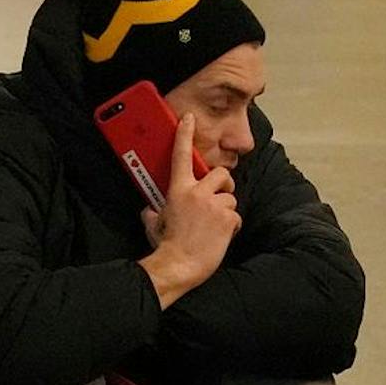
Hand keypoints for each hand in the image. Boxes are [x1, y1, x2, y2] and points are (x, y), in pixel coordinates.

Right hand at [139, 114, 238, 306]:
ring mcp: (214, 205)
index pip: (181, 155)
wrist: (179, 265)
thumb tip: (150, 211)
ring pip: (230, 198)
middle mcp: (197, 193)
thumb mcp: (154, 224)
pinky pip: (235, 217)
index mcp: (178, 190)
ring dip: (226, 211)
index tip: (189, 119)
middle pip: (220, 174)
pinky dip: (231, 227)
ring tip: (215, 226)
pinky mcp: (227, 219)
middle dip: (224, 184)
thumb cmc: (165, 247)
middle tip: (220, 195)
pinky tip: (220, 237)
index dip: (185, 134)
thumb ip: (154, 213)